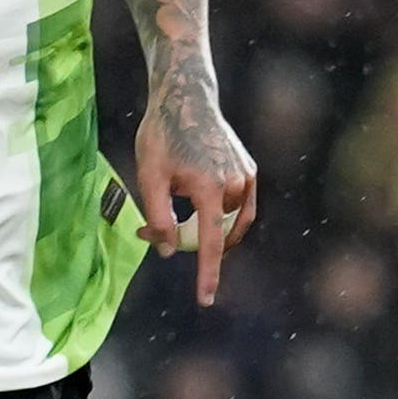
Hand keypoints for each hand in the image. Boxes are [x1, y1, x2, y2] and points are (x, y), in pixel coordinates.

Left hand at [133, 92, 258, 307]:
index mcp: (209, 187)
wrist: (187, 97)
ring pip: (226, 223)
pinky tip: (197, 204)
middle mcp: (234, 184)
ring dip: (202, 227)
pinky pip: (236, 208)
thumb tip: (169, 251)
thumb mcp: (149, 176)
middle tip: (151, 229)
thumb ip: (159, 218)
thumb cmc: (162, 134)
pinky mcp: (248, 171)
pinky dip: (218, 216)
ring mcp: (245, 178)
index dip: (207, 275)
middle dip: (186, 240)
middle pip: (213, 234)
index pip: (210, 243)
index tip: (205, 301)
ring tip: (171, 207)